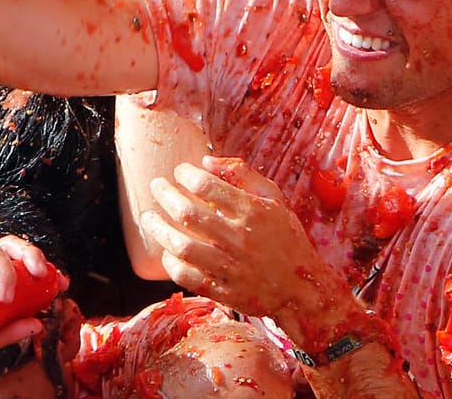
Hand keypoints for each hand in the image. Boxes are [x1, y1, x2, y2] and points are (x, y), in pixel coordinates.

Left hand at [138, 156, 332, 323]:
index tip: (180, 172)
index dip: (186, 175)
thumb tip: (206, 160)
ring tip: (149, 218)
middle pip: (188, 213)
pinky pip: (188, 276)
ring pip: (183, 246)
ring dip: (160, 230)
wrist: (302, 288)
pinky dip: (172, 263)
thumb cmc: (286, 237)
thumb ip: (242, 174)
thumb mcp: (274, 198)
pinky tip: (167, 252)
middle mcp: (240, 239)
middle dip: (165, 195)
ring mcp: (231, 267)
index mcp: (253, 212)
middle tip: (156, 186)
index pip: (207, 186)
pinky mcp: (224, 291)